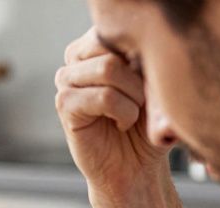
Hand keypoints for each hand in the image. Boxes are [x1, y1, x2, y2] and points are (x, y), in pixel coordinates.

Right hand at [55, 27, 168, 200]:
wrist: (135, 167)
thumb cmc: (147, 125)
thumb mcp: (155, 83)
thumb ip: (147, 59)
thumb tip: (145, 48)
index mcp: (98, 44)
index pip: (118, 28)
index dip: (141, 53)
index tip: (151, 81)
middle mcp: (78, 57)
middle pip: (112, 43)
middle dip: (139, 75)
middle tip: (145, 101)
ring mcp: (67, 80)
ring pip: (108, 68)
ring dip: (134, 96)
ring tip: (134, 114)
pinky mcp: (64, 105)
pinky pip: (103, 96)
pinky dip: (124, 112)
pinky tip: (122, 124)